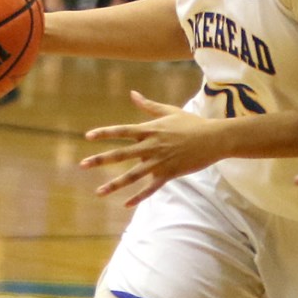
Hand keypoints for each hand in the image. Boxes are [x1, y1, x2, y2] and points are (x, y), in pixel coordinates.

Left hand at [80, 91, 220, 206]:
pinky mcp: (169, 174)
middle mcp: (152, 146)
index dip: (105, 134)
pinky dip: (138, 197)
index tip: (88, 136)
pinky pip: (150, 188)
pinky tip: (125, 204)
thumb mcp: (169, 111)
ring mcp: (160, 162)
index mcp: (151, 130)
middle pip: (121, 154)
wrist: (213, 138)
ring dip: (114, 184)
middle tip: (83, 164)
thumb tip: (133, 94)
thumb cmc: (192, 123)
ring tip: (99, 192)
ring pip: (132, 175)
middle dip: (101, 160)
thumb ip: (148, 105)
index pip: (123, 131)